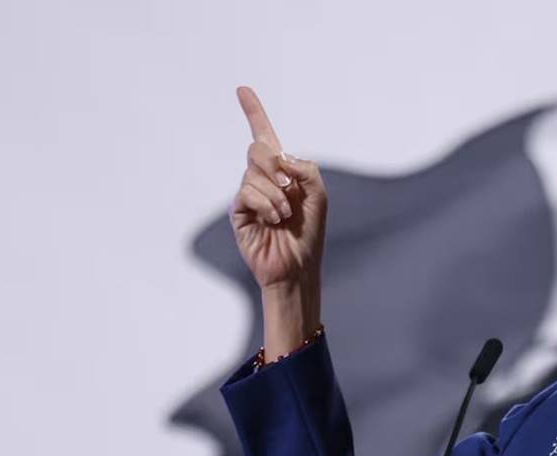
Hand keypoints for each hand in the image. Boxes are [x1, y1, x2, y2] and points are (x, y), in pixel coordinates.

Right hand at [230, 87, 325, 357]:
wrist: (298, 266)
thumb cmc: (309, 232)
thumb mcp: (318, 195)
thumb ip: (304, 169)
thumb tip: (278, 157)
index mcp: (282, 172)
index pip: (265, 136)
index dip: (254, 112)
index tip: (242, 89)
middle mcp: (262, 179)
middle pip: (258, 149)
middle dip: (275, 165)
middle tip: (289, 189)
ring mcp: (248, 194)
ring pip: (254, 172)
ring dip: (276, 194)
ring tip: (285, 216)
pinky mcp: (239, 211)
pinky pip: (247, 192)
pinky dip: (266, 205)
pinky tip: (274, 220)